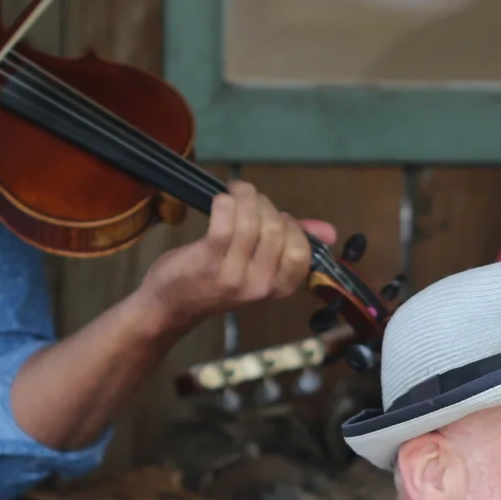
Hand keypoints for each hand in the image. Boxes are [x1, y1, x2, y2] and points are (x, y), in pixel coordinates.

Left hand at [131, 181, 337, 333]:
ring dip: (244, 197)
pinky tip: (221, 200)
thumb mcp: (258, 268)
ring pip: (253, 221)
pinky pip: (226, 220)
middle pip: (278, 229)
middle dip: (263, 205)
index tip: (272, 218)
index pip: (302, 251)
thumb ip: (292, 246)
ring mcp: (235, 274)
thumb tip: (330, 231)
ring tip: (235, 193)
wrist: (170, 306)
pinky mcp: (210, 260)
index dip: (289, 225)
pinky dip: (225, 201)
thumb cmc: (215, 282)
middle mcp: (261, 285)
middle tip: (247, 202)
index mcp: (279, 287)